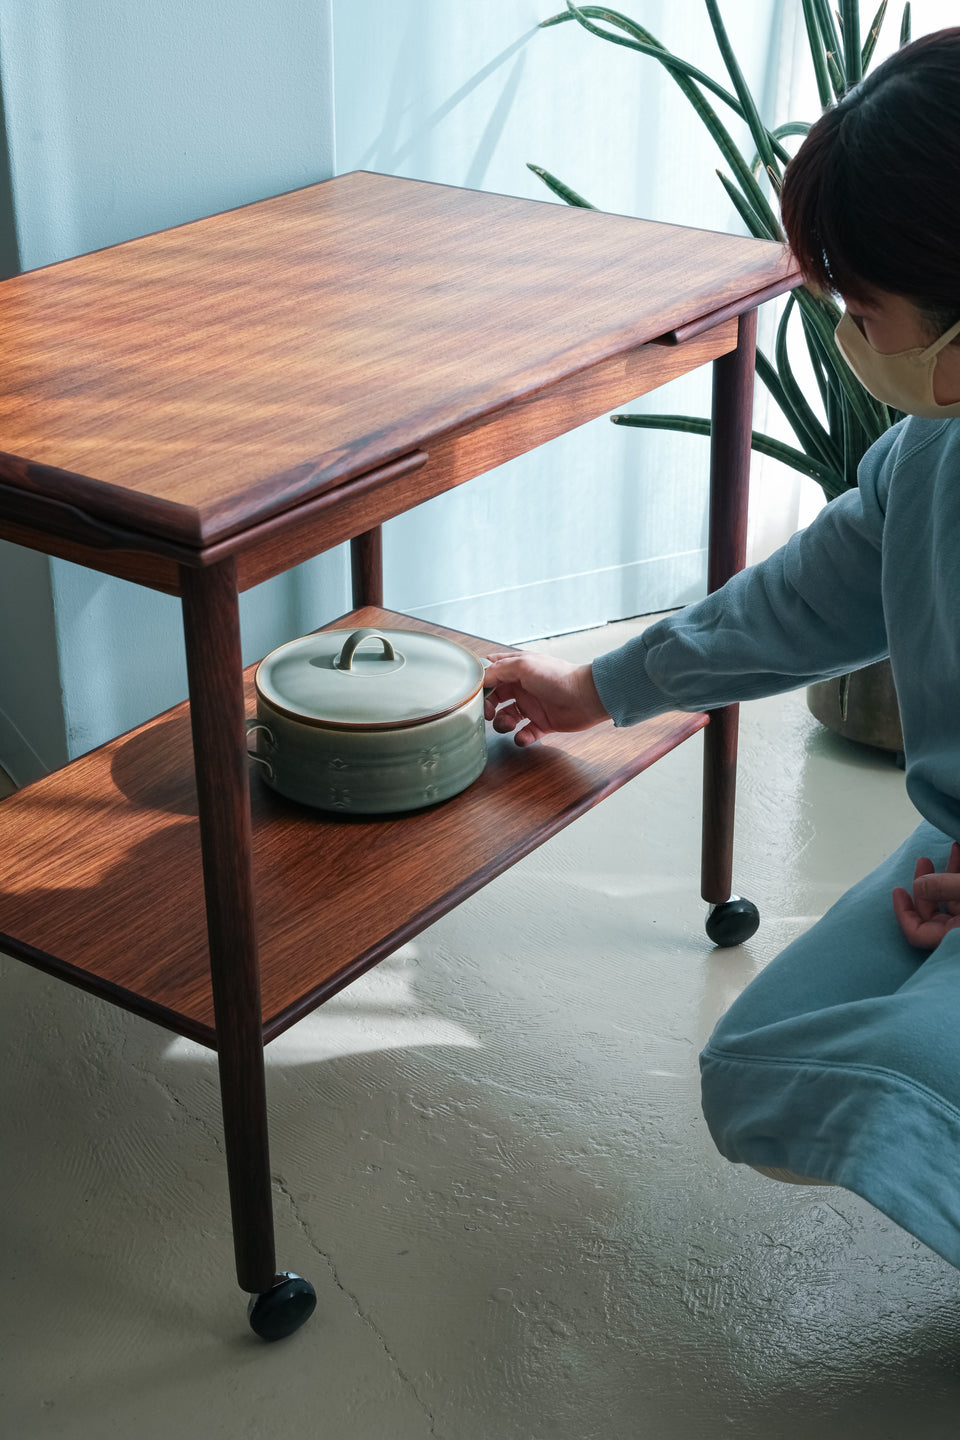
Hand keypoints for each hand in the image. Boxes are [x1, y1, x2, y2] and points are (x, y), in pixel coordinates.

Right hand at [482, 652, 609, 745]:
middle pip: (495, 697)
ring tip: (509, 725)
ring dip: (503, 723)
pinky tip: (524, 736)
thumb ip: (498, 670)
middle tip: (487, 714)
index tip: (474, 693)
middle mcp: (523, 686)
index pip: (492, 672)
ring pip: (506, 717)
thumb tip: (480, 677)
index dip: (481, 682)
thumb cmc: (557, 677)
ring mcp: (532, 705)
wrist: (586, 697)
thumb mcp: (523, 666)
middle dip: (487, 707)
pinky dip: (521, 738)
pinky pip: (525, 733)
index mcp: (517, 669)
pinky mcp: (542, 723)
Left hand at [892, 842, 959, 948]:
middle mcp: (959, 931)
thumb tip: (918, 885)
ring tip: (953, 848)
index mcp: (954, 937)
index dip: (903, 912)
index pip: (917, 933)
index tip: (897, 890)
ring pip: (950, 900)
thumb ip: (945, 887)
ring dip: (948, 873)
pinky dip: (959, 875)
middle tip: (923, 860)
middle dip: (925, 883)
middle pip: (931, 912)